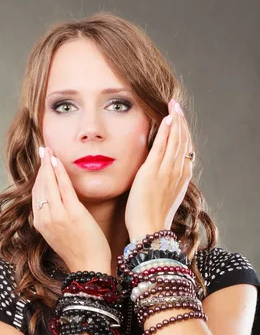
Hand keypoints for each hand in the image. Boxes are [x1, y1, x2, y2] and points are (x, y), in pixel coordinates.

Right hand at [32, 146, 110, 272]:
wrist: (88, 266)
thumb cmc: (77, 251)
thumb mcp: (58, 234)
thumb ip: (54, 217)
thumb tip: (55, 203)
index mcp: (40, 223)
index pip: (36, 193)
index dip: (38, 176)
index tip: (41, 163)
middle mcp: (44, 217)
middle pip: (40, 185)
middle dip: (41, 166)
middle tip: (42, 150)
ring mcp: (57, 215)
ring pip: (49, 184)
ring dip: (48, 164)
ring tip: (48, 150)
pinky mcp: (72, 213)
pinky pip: (63, 187)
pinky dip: (59, 172)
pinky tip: (57, 161)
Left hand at [124, 99, 193, 240]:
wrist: (149, 229)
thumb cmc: (150, 216)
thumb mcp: (161, 195)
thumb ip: (162, 180)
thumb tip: (155, 172)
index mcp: (181, 177)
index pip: (184, 148)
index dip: (183, 132)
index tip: (179, 119)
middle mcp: (177, 171)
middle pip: (183, 140)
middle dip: (181, 121)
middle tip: (176, 105)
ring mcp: (167, 170)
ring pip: (176, 140)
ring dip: (175, 120)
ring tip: (173, 106)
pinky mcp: (153, 171)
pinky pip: (162, 146)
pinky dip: (167, 131)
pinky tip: (167, 118)